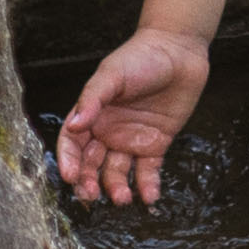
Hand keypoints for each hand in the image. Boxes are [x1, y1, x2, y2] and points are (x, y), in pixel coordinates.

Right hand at [56, 28, 209, 206]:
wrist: (179, 49)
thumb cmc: (140, 56)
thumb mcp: (112, 74)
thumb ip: (93, 99)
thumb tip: (73, 126)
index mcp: (93, 115)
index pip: (72, 144)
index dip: (68, 161)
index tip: (70, 177)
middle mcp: (108, 132)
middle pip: (92, 165)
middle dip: (89, 182)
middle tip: (93, 195)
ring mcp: (131, 140)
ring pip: (117, 172)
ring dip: (117, 188)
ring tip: (123, 198)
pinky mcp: (156, 144)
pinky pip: (148, 171)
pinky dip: (147, 186)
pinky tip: (149, 196)